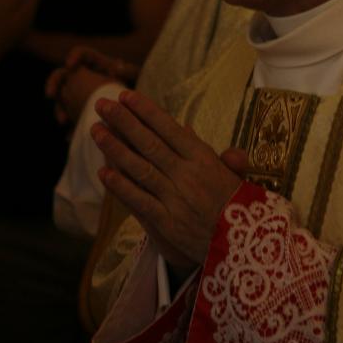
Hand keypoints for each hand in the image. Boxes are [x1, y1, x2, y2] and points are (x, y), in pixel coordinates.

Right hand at [46, 47, 139, 123]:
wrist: (143, 109)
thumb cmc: (142, 88)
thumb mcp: (138, 78)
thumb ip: (129, 70)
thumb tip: (118, 66)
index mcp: (99, 65)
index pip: (82, 54)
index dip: (75, 56)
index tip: (70, 65)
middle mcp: (87, 78)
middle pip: (63, 74)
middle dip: (54, 83)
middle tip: (50, 94)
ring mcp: (82, 96)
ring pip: (63, 98)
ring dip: (60, 107)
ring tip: (64, 120)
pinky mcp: (82, 114)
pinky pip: (71, 119)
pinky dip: (71, 126)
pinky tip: (72, 136)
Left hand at [92, 90, 245, 274]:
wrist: (246, 247)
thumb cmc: (239, 208)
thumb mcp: (231, 173)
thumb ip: (201, 145)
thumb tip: (186, 128)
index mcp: (204, 158)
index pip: (169, 128)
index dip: (145, 111)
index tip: (126, 96)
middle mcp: (187, 174)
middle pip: (149, 142)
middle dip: (123, 121)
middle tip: (101, 103)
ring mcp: (175, 197)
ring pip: (139, 167)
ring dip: (115, 148)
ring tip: (96, 131)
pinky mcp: (167, 222)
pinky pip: (139, 200)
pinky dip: (120, 186)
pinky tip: (103, 172)